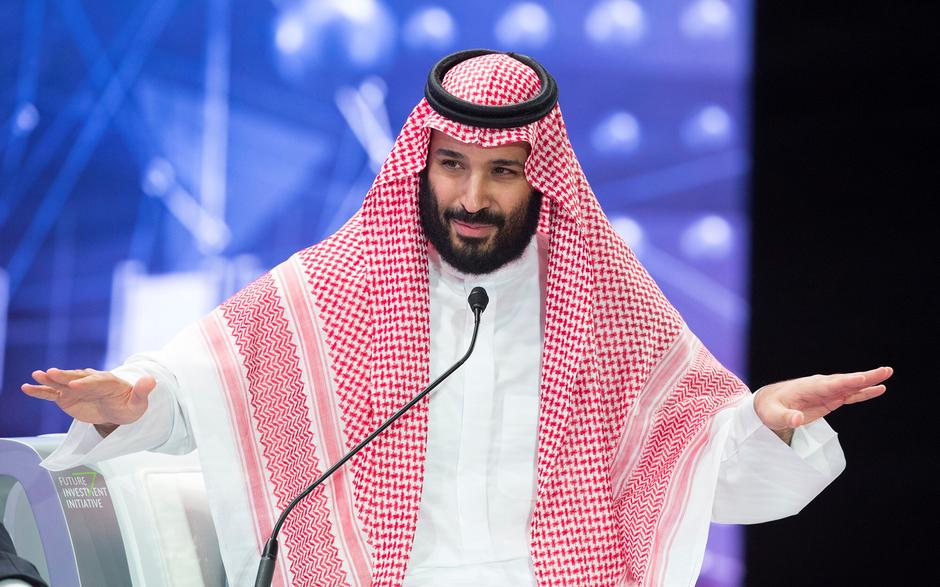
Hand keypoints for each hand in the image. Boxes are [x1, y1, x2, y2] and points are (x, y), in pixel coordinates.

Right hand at [21, 368, 155, 427]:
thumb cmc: (130, 405)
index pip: (96, 382)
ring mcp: (77, 388)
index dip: (86, 383)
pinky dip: (40, 391)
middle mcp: (90, 382)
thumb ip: (143, 392)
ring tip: (36, 376)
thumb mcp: (139, 402)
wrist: (120, 409)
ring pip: (62, 383)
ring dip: (50, 380)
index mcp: (109, 382)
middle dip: (64, 376)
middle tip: (50, 373)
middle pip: (77, 378)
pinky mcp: (67, 396)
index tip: (75, 385)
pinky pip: (52, 394)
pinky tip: (26, 388)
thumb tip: (151, 380)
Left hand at [754, 366, 892, 442]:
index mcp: (806, 388)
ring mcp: (826, 391)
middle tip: (884, 371)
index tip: (861, 379)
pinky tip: (879, 389)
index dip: (845, 383)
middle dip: (864, 377)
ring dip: (868, 381)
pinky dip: (863, 392)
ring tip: (887, 374)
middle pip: (844, 381)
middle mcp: (819, 386)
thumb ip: (786, 418)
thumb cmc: (769, 409)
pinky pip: (850, 395)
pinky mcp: (829, 399)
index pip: (829, 385)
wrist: (768, 403)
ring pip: (850, 386)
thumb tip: (797, 420)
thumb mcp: (774, 416)